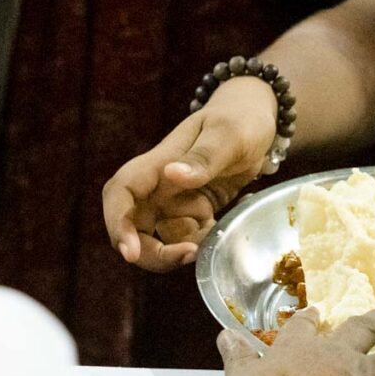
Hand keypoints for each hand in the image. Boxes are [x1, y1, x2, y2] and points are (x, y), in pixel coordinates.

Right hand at [102, 77, 277, 270]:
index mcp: (156, 164)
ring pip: (160, 240)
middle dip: (152, 252)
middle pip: (132, 228)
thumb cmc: (240, 119)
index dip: (117, 225)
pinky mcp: (192, 213)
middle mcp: (157, 186)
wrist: (257, 121)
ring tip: (218, 229)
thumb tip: (171, 175)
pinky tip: (225, 221)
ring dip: (185, 249)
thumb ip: (203, 157)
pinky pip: (187, 239)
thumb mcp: (228, 135)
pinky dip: (204, 241)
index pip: (121, 194)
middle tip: (188, 256)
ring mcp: (173, 202)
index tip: (130, 253)